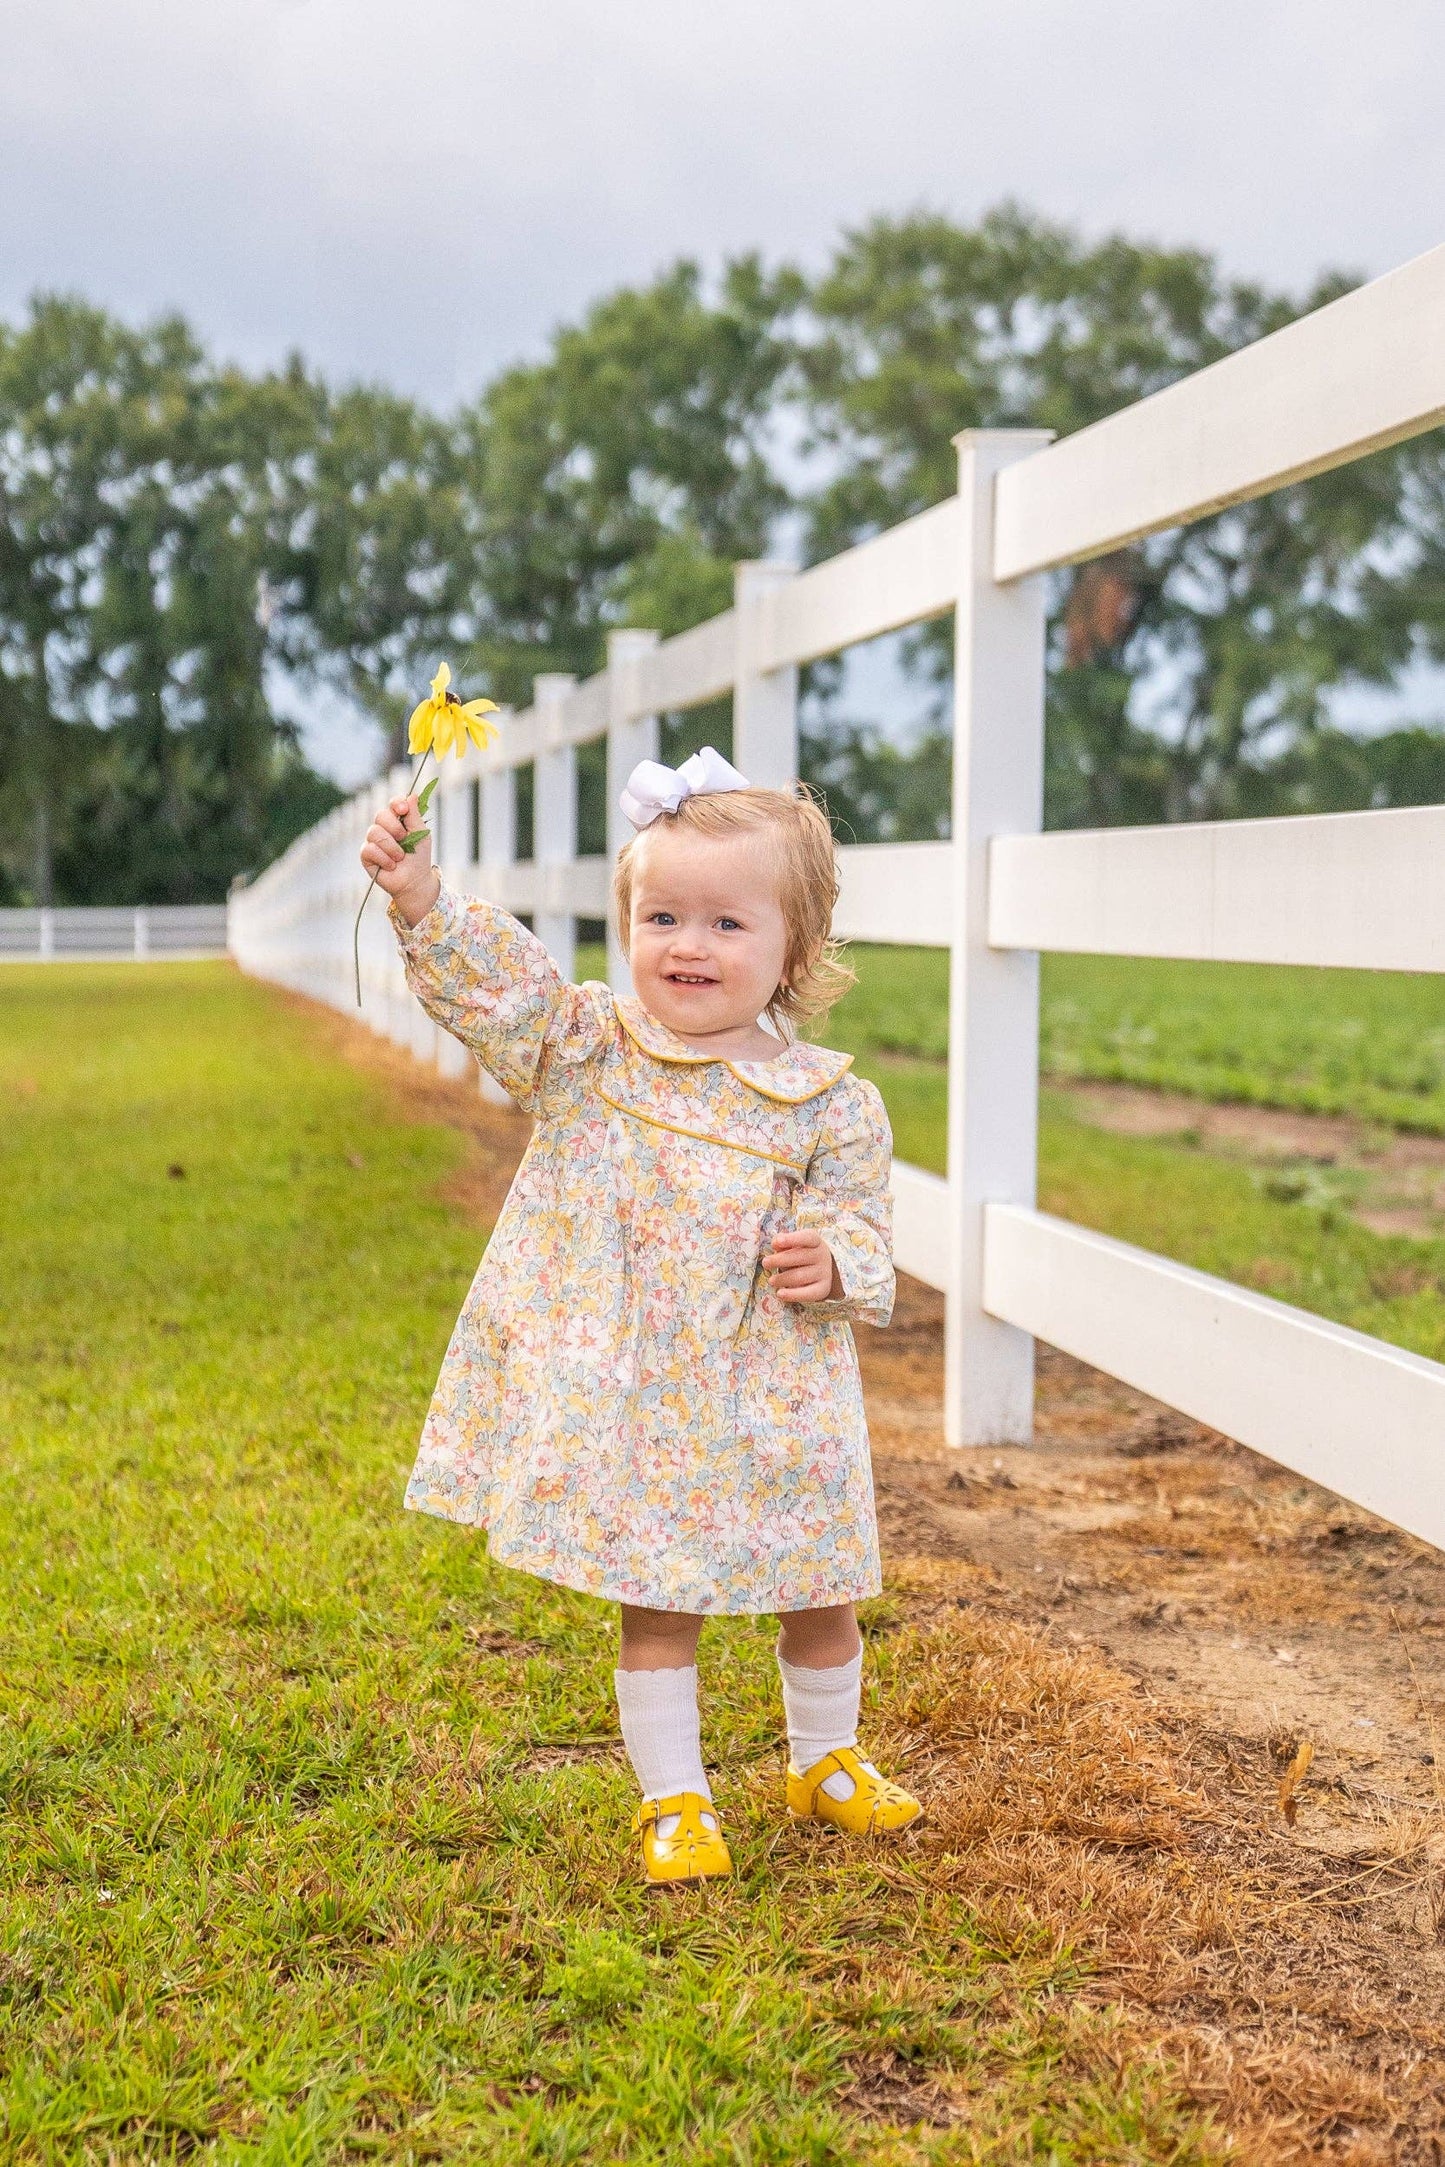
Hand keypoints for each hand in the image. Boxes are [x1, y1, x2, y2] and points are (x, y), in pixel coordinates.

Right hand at [360, 794, 439, 922]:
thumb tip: (412, 794)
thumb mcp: (421, 834)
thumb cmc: (419, 857)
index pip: (393, 803)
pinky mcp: (366, 854)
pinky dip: (384, 858)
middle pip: (380, 815)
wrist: (414, 881)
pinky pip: (370, 849)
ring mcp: (373, 840)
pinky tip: (391, 865)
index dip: (396, 803)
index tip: (403, 810)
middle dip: (394, 827)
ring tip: (400, 858)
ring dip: (391, 847)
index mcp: (398, 819)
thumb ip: (415, 815)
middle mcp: (383, 827)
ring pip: (374, 832)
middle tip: (404, 839)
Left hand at [762, 1228, 842, 1304]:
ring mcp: (824, 1273)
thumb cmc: (801, 1254)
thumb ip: (783, 1242)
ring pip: (801, 1276)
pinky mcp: (822, 1289)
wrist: (821, 1270)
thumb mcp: (794, 1245)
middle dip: (780, 1260)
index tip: (776, 1242)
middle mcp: (822, 1256)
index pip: (807, 1237)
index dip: (792, 1239)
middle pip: (801, 1257)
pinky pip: (807, 1294)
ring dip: (783, 1279)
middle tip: (765, 1263)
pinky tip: (780, 1294)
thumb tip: (775, 1243)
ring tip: (771, 1280)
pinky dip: (792, 1295)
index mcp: (815, 1241)